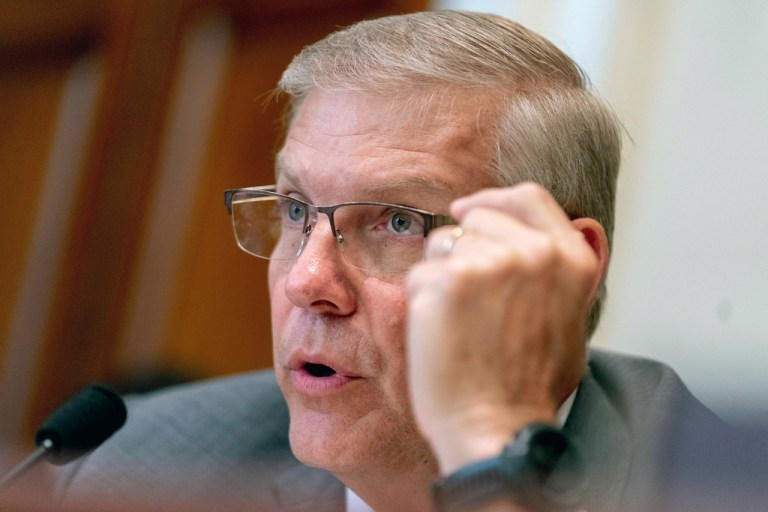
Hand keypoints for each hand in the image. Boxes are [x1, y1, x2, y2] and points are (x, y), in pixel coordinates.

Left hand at [406, 183, 605, 474]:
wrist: (495, 427)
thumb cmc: (528, 386)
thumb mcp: (571, 321)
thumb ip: (561, 273)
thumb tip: (554, 237)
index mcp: (570, 259)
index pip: (529, 198)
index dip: (494, 199)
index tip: (470, 209)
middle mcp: (533, 253)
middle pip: (479, 218)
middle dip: (464, 247)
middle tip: (466, 295)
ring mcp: (488, 264)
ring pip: (444, 243)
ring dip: (442, 273)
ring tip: (459, 320)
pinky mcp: (447, 281)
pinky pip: (421, 273)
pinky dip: (422, 300)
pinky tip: (441, 333)